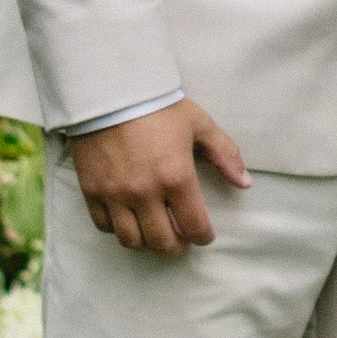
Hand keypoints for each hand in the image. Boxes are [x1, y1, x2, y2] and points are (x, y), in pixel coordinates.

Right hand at [71, 98, 249, 254]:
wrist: (109, 91)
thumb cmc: (158, 106)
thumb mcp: (199, 124)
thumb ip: (225, 154)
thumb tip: (245, 183)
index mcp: (176, 178)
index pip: (194, 226)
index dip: (204, 237)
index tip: (204, 235)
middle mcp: (144, 192)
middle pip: (162, 242)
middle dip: (176, 246)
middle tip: (181, 240)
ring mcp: (115, 194)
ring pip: (131, 240)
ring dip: (147, 243)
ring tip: (155, 233)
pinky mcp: (91, 190)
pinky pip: (103, 226)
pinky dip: (117, 229)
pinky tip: (128, 220)